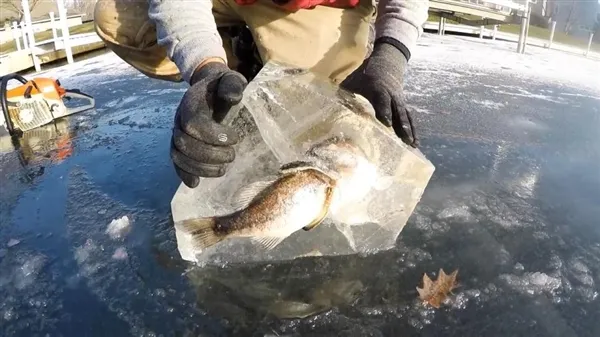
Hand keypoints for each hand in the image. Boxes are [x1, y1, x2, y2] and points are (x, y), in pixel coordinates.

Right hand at [171, 61, 247, 187]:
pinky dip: (184, 174)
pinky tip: (196, 184)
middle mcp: (179, 120)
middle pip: (185, 143)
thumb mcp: (231, 79)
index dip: (213, 135)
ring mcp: (177, 133)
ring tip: (222, 169)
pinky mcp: (179, 146)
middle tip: (232, 155)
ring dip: (200, 168)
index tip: (235, 138)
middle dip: (209, 155)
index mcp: (191, 104)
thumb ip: (232, 85)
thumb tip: (233, 97)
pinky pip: (176, 163)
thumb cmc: (223, 86)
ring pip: (179, 156)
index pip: (194, 123)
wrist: (209, 88)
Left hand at [341, 41, 417, 146]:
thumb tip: (326, 104)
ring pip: (406, 115)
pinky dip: (413, 128)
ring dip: (410, 130)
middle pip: (398, 111)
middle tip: (406, 139)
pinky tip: (415, 142)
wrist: (386, 64)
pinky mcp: (403, 104)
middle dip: (402, 126)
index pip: (382, 101)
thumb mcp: (353, 80)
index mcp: (378, 88)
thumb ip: (342, 92)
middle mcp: (391, 95)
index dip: (385, 111)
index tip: (386, 123)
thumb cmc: (364, 75)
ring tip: (413, 144)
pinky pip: (409, 117)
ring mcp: (399, 100)